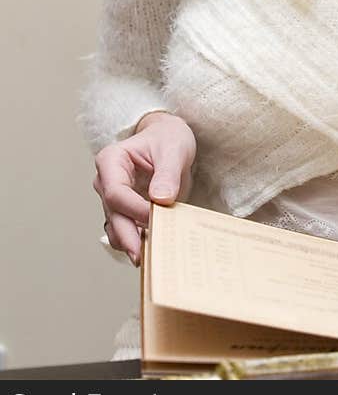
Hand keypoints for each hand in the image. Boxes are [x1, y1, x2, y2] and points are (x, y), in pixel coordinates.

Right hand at [93, 112, 196, 266]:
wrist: (170, 141)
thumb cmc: (168, 139)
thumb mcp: (174, 149)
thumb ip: (167, 173)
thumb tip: (160, 199)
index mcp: (111, 161)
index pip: (116, 192)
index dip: (135, 209)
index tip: (156, 217)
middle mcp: (106, 182)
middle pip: (113, 215)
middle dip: (128, 236)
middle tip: (142, 255)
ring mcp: (112, 200)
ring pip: (116, 228)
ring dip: (131, 243)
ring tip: (150, 255)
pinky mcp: (123, 212)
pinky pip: (125, 231)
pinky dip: (136, 241)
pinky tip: (151, 248)